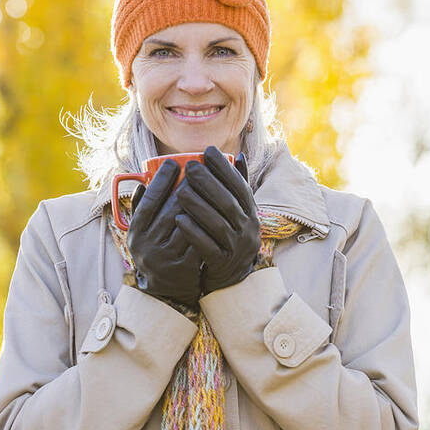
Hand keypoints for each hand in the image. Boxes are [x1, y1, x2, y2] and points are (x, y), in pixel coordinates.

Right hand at [126, 159, 201, 308]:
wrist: (165, 290)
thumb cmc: (156, 251)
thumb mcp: (142, 233)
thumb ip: (140, 210)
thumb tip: (140, 182)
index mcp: (136, 232)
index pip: (148, 201)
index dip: (160, 180)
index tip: (172, 162)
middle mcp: (147, 245)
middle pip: (170, 209)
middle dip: (186, 186)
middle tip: (198, 168)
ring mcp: (166, 257)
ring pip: (187, 223)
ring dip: (200, 202)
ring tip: (210, 183)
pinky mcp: (184, 267)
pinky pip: (199, 239)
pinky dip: (208, 224)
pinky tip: (217, 208)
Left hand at [174, 146, 260, 294]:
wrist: (233, 278)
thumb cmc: (231, 236)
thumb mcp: (240, 213)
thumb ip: (238, 187)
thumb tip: (239, 155)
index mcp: (251, 213)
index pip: (240, 187)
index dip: (225, 168)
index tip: (209, 151)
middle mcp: (247, 229)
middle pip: (229, 203)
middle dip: (209, 183)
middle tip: (190, 167)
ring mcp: (236, 247)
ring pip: (218, 224)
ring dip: (199, 206)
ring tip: (180, 191)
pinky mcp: (221, 263)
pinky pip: (207, 247)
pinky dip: (193, 233)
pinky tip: (178, 220)